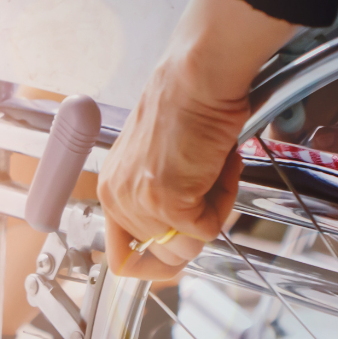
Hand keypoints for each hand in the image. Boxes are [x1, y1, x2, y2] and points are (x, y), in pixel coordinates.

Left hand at [98, 58, 247, 279]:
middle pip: (163, 256)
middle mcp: (118, 198)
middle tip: (210, 188)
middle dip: (196, 230)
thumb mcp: (160, 160)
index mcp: (113, 188)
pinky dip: (224, 201)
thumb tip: (182, 237)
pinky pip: (207, 230)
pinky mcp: (167, 202)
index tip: (179, 252)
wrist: (198, 76)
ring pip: (188, 247)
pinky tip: (221, 165)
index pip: (122, 258)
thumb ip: (161, 199)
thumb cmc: (188, 104)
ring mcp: (140, 203)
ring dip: (213, 213)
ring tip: (215, 170)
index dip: (156, 262)